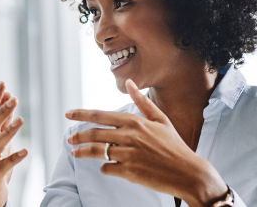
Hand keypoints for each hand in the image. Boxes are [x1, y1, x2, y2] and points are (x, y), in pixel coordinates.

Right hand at [0, 82, 27, 206]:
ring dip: (8, 131)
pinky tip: (26, 151)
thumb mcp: (0, 141)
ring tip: (21, 120)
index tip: (3, 83)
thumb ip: (4, 121)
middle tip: (13, 98)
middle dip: (1, 110)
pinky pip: (3, 165)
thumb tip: (8, 98)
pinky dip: (14, 158)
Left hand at [65, 79, 227, 206]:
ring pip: (97, 151)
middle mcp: (130, 136)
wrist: (188, 173)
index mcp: (135, 122)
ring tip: (75, 153)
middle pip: (94, 133)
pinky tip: (106, 167)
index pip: (101, 115)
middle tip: (69, 139)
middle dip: (78, 136)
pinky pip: (107, 168)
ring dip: (83, 152)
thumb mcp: (161, 120)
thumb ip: (142, 102)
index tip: (68, 114)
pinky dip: (104, 168)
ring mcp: (128, 154)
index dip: (81, 114)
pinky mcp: (129, 172)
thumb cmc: (174, 146)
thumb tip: (129, 82)